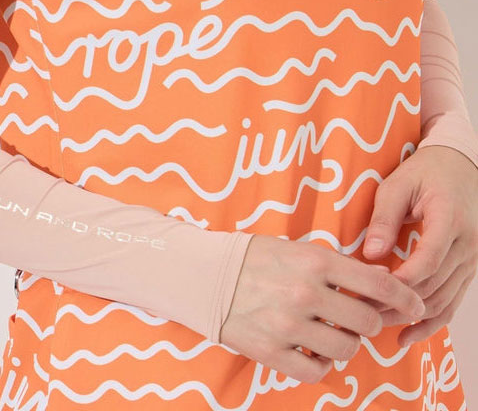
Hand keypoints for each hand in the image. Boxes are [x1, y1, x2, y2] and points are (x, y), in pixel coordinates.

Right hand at [219, 233, 425, 383]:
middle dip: (368, 322)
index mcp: (315, 262)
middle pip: (367, 322)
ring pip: (346, 350)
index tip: (415, 305)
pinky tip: (311, 350)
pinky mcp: (271, 351)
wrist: (205, 275)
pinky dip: (320, 364)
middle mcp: (305, 293)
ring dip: (345, 344)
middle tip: (356, 318)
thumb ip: (337, 266)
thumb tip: (378, 280)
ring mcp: (288, 325)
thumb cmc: (256, 257)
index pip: (377, 284)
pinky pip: (316, 371)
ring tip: (330, 333)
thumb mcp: (298, 248)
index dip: (404, 297)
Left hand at [361, 145, 477, 346]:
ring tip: (374, 324)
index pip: (428, 261)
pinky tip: (406, 336)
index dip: (400, 282)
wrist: (460, 166)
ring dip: (410, 317)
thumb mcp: (398, 184)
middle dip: (397, 304)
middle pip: (434, 286)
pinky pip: (452, 303)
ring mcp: (471, 260)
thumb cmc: (425, 171)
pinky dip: (430, 323)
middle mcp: (467, 245)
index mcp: (449, 219)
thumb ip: (384, 218)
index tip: (368, 292)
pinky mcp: (467, 269)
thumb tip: (371, 255)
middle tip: (360, 311)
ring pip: (443, 301)